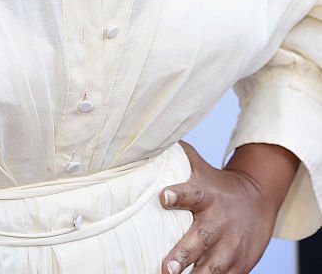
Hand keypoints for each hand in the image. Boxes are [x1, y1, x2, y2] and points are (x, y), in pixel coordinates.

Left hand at [159, 141, 287, 273]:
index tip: (163, 196)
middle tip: (166, 267)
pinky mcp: (239, 265)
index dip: (178, 194)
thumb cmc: (216, 185)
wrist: (258, 199)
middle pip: (201, 238)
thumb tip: (145, 141)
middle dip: (183, 254)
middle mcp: (219, 221)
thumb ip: (176, 157)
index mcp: (207, 195)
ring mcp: (231, 246)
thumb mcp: (199, 167)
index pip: (192, 193)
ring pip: (214, 266)